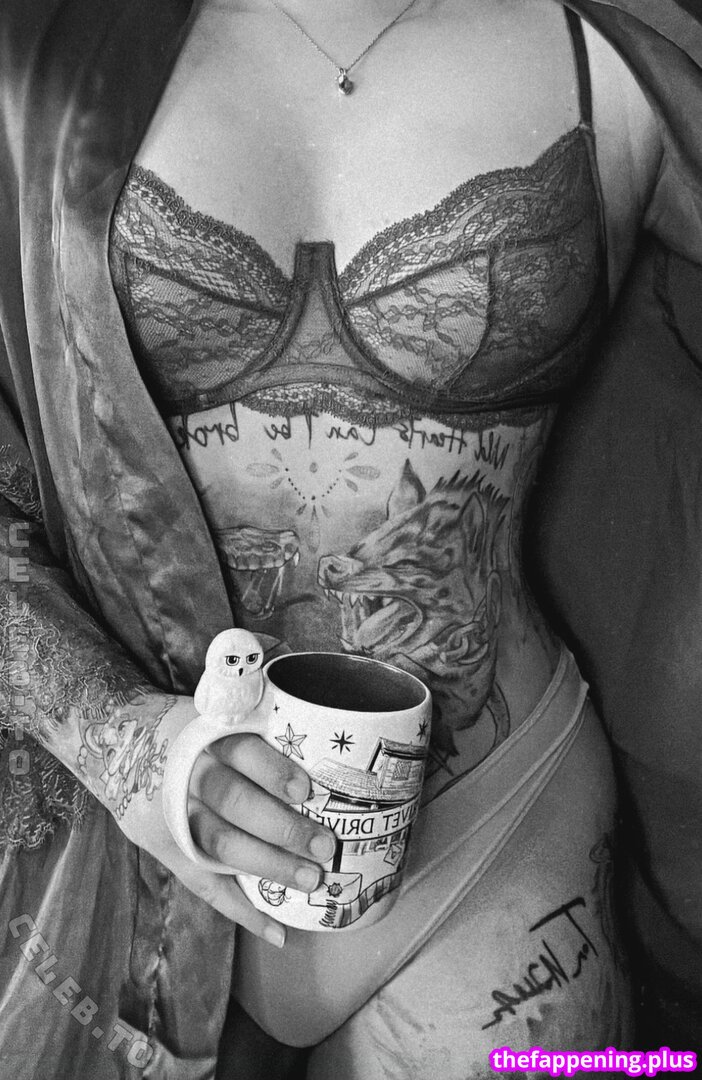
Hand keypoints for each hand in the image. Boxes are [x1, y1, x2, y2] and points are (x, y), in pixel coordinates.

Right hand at [116, 695, 335, 947]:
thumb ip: (256, 732)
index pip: (240, 752)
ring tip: (310, 880)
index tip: (306, 791)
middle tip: (324, 845)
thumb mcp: (213, 715)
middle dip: (281, 827)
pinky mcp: (166, 848)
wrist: (118, 743)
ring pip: (219, 845)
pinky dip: (243, 911)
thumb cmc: (189, 730)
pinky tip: (278, 932)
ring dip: (268, 867)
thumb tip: (327, 755)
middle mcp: (186, 776)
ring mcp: (173, 815)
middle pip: (233, 803)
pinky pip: (204, 885)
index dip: (273, 772)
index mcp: (202, 736)